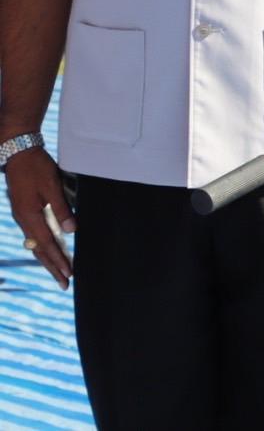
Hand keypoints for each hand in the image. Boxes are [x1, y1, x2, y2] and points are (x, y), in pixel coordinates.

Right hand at [4, 147, 74, 288]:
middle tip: (64, 284)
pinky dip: (43, 246)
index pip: (48, 244)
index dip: (59, 260)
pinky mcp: (23, 211)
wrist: (19, 153)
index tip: (69, 274)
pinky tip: (48, 250)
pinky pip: (33, 235)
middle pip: (39, 250)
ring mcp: (22, 216)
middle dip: (52, 267)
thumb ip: (62, 209)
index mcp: (30, 217)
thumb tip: (71, 231)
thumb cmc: (37, 168)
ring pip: (35, 244)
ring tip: (58, 272)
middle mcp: (23, 220)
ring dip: (47, 259)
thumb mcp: (52, 186)